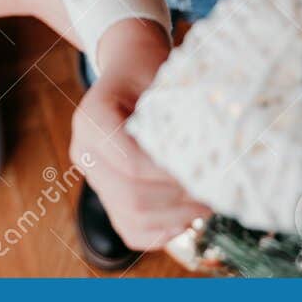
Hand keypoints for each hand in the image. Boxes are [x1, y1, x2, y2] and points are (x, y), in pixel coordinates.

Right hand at [70, 19, 207, 249]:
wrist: (129, 68)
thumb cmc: (149, 70)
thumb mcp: (163, 77)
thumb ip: (180, 109)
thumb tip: (218, 147)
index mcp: (91, 119)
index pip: (130, 162)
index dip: (169, 174)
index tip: (205, 170)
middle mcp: (83, 151)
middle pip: (130, 195)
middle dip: (177, 199)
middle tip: (213, 193)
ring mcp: (93, 176)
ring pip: (130, 217)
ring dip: (175, 218)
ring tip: (207, 205)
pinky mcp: (106, 194)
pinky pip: (130, 229)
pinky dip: (161, 232)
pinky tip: (187, 219)